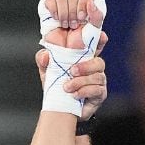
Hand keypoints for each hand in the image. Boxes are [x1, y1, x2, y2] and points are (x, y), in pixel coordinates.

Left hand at [37, 0, 107, 119]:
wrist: (62, 111)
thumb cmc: (57, 87)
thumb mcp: (47, 72)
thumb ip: (44, 62)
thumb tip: (44, 54)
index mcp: (82, 55)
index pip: (94, 40)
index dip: (97, 35)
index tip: (96, 32)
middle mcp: (93, 64)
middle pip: (99, 58)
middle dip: (86, 64)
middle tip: (72, 70)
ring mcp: (99, 78)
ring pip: (98, 73)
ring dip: (82, 80)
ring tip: (68, 86)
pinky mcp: (101, 93)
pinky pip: (97, 88)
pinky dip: (83, 91)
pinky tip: (73, 94)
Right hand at [41, 0, 106, 50]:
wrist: (65, 59)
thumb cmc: (81, 50)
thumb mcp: (95, 35)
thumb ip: (98, 19)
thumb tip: (92, 4)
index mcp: (86, 9)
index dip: (84, 2)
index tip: (83, 18)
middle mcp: (74, 6)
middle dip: (73, 11)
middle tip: (74, 25)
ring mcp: (61, 7)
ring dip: (64, 12)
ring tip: (65, 26)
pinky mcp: (48, 11)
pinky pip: (49, 0)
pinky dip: (53, 9)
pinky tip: (56, 20)